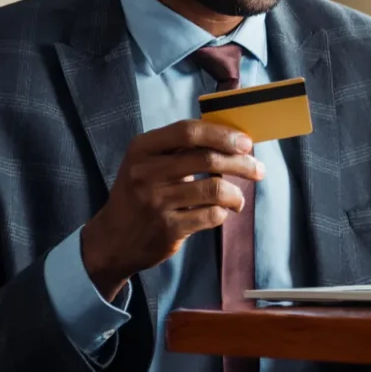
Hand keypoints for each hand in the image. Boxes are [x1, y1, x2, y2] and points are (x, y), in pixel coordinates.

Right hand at [80, 119, 262, 300]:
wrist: (112, 240)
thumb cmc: (140, 193)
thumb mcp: (148, 163)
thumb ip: (180, 148)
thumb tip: (232, 135)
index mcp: (142, 148)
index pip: (188, 132)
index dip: (222, 134)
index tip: (246, 142)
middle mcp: (146, 173)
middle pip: (208, 159)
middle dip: (241, 163)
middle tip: (258, 169)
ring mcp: (156, 202)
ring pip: (215, 189)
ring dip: (236, 194)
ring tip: (238, 198)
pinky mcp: (168, 228)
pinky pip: (211, 215)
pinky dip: (224, 213)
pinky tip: (221, 212)